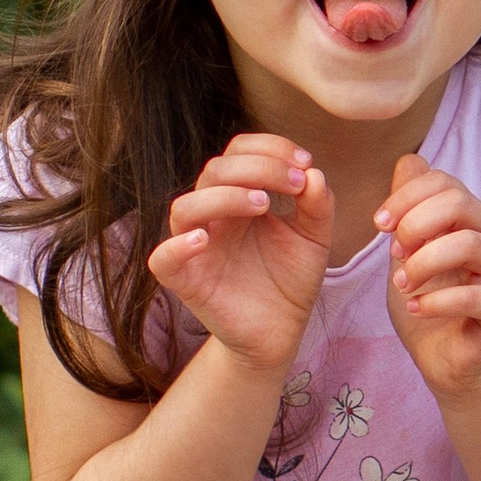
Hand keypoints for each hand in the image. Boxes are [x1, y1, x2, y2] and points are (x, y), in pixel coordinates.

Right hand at [145, 131, 332, 376]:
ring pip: (185, 207)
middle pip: (214, 170)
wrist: (282, 332)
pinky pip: (162, 258)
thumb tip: (314, 173)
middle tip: (295, 183)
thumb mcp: (315, 238)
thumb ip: (318, 205)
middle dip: (258, 168)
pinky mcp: (186, 281)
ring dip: (223, 196)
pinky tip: (206, 240)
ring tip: (262, 204)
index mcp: (239, 196)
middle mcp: (214, 215)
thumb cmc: (291, 280)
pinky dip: (178, 246)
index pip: (239, 152)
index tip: (304, 162)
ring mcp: (197, 246)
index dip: (269, 147)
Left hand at [377, 153, 480, 398]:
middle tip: (393, 254)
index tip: (378, 223)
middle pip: (461, 203)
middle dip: (416, 224)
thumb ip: (410, 210)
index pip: (446, 182)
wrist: (446, 359)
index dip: (406, 197)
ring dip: (424, 263)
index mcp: (475, 218)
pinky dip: (436, 301)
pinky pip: (473, 295)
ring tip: (402, 285)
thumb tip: (409, 160)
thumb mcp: (408, 252)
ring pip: (469, 244)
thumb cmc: (428, 302)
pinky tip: (416, 309)